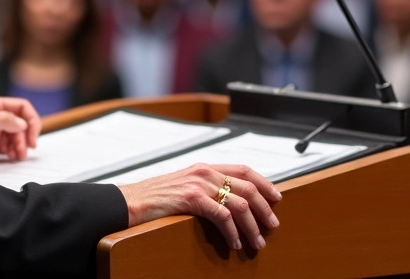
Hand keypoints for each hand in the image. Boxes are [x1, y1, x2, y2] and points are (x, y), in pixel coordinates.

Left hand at [0, 97, 41, 170]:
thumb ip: (4, 120)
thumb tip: (24, 124)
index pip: (21, 107)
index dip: (31, 120)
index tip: (32, 136)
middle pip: (21, 123)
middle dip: (26, 136)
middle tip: (25, 150)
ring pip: (17, 136)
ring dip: (21, 145)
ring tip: (17, 156)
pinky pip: (9, 147)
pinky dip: (14, 152)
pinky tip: (12, 157)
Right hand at [117, 163, 281, 251]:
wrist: (132, 201)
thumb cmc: (157, 198)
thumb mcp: (185, 186)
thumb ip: (206, 189)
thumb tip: (230, 204)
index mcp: (205, 167)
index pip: (243, 169)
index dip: (264, 182)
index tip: (277, 197)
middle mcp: (205, 172)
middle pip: (247, 187)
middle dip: (264, 208)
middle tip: (273, 225)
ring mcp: (198, 184)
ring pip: (238, 204)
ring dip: (252, 225)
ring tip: (257, 241)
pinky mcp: (191, 198)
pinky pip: (221, 215)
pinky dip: (232, 231)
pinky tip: (234, 243)